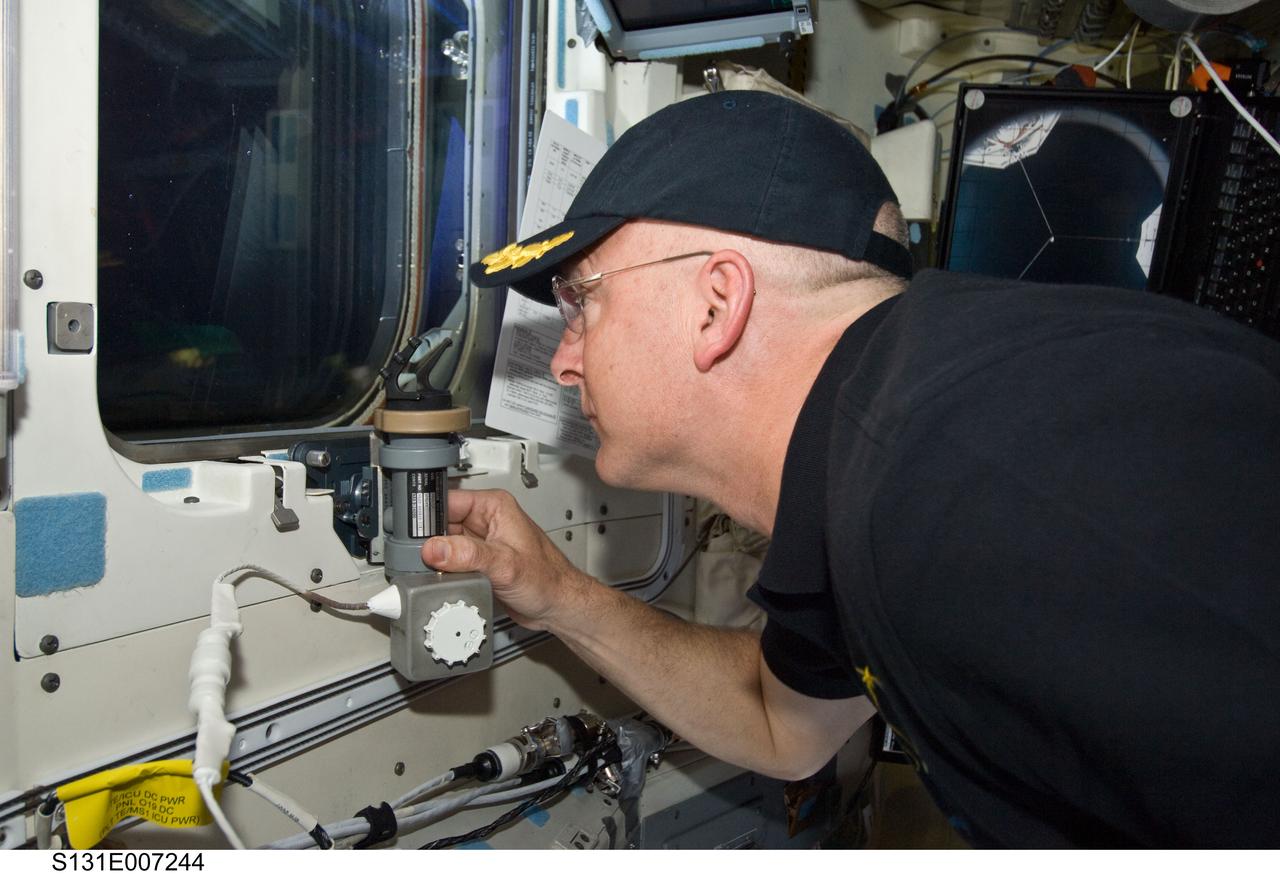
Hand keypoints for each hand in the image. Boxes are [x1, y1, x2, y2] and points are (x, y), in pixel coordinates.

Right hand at [421, 489, 590, 629]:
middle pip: (440, 523)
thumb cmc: (548, 580)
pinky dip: (442, 571)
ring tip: (427, 570)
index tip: (409, 534)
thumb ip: (468, 555)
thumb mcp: (505, 565)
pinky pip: (450, 561)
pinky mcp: (476, 562)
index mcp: (494, 507)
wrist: (558, 606)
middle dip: (427, 541)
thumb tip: (434, 548)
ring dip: (434, 558)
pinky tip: (439, 579)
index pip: (447, 500)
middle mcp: (486, 521)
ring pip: (442, 544)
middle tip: (414, 557)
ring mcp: (480, 542)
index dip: (425, 516)